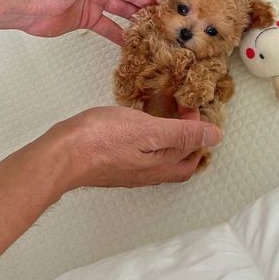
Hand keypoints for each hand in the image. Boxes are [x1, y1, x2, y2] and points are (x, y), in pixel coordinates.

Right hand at [52, 106, 220, 188]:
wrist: (63, 154)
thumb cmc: (103, 140)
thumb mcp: (149, 130)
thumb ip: (183, 133)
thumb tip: (215, 136)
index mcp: (163, 166)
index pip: (194, 151)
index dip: (199, 129)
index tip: (190, 106)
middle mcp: (150, 174)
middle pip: (180, 162)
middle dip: (190, 140)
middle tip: (186, 117)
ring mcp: (131, 171)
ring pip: (161, 159)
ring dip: (170, 141)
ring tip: (167, 120)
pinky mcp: (115, 165)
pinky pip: (142, 155)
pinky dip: (150, 141)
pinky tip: (139, 129)